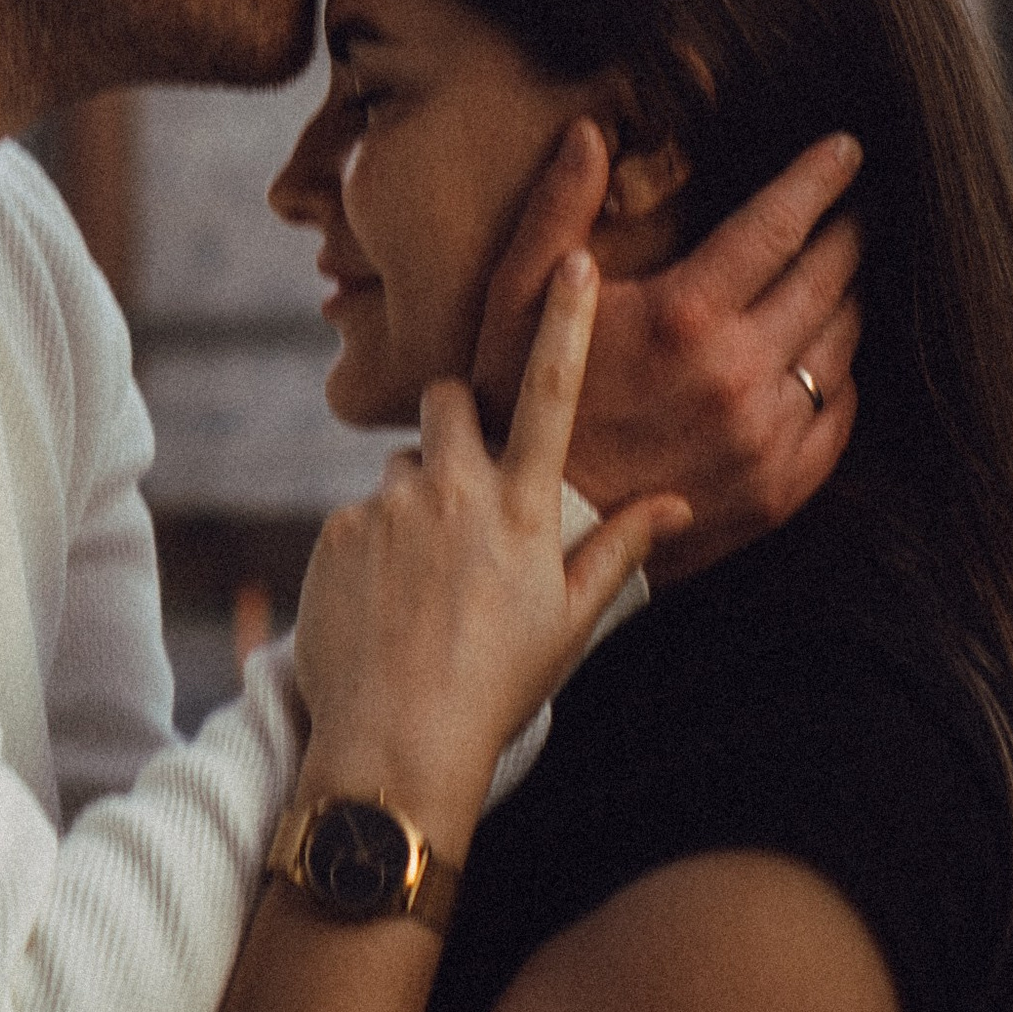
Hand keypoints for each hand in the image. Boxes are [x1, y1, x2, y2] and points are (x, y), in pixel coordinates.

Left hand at [294, 254, 686, 854]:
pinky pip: (357, 517)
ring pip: (401, 469)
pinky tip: (379, 608)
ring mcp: (391, 507)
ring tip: (418, 587)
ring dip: (411, 504)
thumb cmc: (495, 691)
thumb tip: (675, 503)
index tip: (573, 259)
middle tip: (459, 493)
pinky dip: (368, 551)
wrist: (394, 752)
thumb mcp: (569, 624)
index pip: (550, 391)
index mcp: (522, 509)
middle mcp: (457, 490)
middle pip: (448, 401)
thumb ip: (618, 550)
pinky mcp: (337, 530)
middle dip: (453, 422)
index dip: (564, 320)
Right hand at [471, 128, 862, 578]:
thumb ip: (560, 207)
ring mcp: (764, 439)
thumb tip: (590, 131)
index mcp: (683, 315)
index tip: (848, 147)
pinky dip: (839, 378)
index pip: (779, 224)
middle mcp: (737, 375)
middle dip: (849, 230)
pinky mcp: (776, 492)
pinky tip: (825, 356)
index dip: (819, 178)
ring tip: (843, 273)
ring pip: (841, 346)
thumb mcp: (517, 296)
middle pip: (828, 278)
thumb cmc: (521, 402)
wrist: (537, 532)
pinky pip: (837, 418)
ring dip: (848, 300)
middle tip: (859, 203)